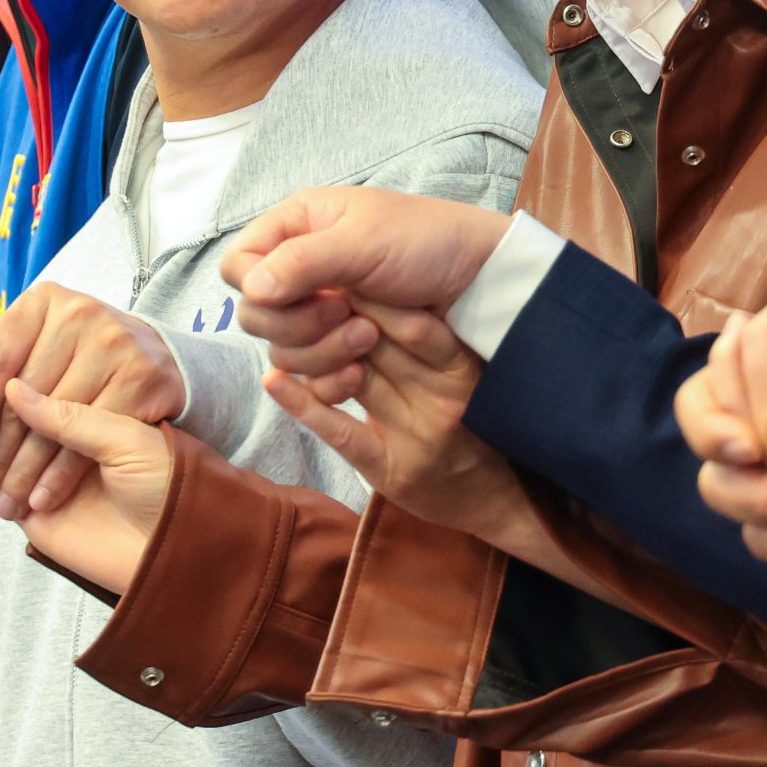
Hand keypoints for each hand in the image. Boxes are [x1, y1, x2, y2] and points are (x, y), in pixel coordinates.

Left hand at [0, 286, 186, 520]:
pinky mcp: (141, 378)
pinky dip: (62, 475)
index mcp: (44, 299)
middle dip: (1, 448)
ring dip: (27, 470)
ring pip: (54, 423)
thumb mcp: (32, 348)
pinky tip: (45, 495)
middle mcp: (80, 314)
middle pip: (22, 396)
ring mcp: (114, 345)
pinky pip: (90, 438)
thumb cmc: (77, 355)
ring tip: (11, 499)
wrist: (154, 357)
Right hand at [0, 378, 180, 595]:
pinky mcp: (26, 503)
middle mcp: (63, 428)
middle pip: (3, 402)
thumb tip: (13, 390)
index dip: (2, 357)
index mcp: (90, 400)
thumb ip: (72, 417)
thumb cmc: (168, 485)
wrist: (177, 549)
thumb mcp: (127, 439)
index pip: (35, 371)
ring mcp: (40, 464)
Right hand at [217, 189, 512, 372]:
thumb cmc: (428, 244)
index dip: (259, 288)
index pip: (238, 265)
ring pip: (281, 351)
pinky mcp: (339, 346)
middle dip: (298, 324)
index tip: (305, 292)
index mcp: (297, 227)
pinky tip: (359, 373)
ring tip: (369, 337)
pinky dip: (328, 379)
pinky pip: (308, 376)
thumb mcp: (364, 242)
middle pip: (255, 316)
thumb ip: (302, 262)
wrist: (481, 280)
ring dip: (320, 352)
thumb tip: (249, 289)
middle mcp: (300, 269)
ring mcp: (319, 310)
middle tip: (346, 312)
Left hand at [257, 301, 547, 552]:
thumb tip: (373, 282)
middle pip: (378, 347)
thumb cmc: (471, 419)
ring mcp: (415, 435)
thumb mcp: (461, 370)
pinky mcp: (389, 468)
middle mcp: (442, 399)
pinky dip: (302, 403)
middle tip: (297, 286)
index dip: (373, 294)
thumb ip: (426, 334)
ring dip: (313, 350)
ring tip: (280, 321)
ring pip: (353, 381)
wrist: (492, 498)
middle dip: (336, 315)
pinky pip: (340, 430)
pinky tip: (274, 379)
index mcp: (461, 367)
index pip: (414, 323)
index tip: (339, 268)